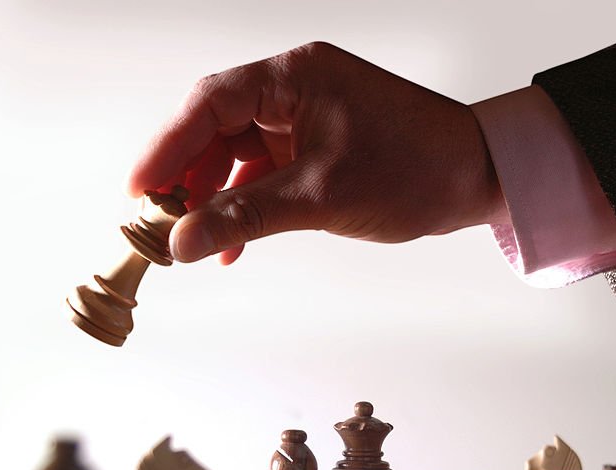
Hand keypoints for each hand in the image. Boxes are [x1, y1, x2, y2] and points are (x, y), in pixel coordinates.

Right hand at [126, 42, 504, 263]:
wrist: (477, 177)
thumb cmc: (415, 168)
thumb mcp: (319, 197)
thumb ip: (243, 217)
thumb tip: (181, 241)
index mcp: (295, 77)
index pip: (209, 104)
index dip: (166, 147)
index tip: (138, 190)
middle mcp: (294, 90)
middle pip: (214, 129)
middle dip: (184, 178)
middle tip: (155, 223)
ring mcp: (302, 120)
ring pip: (233, 156)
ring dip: (210, 199)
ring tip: (188, 241)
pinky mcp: (312, 148)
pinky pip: (260, 175)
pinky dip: (242, 208)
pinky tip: (228, 246)